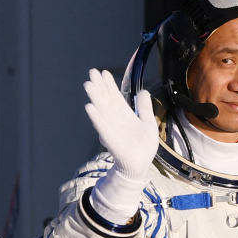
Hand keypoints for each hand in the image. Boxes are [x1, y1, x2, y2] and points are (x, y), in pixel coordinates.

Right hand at [84, 70, 158, 222]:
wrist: (141, 164)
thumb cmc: (144, 146)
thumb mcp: (148, 123)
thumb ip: (144, 108)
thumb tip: (143, 91)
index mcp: (125, 115)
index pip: (115, 97)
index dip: (109, 85)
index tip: (103, 72)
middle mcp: (116, 119)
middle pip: (106, 100)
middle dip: (99, 86)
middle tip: (92, 72)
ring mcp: (112, 128)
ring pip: (102, 110)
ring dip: (95, 97)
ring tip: (89, 84)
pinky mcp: (110, 139)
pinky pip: (102, 127)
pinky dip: (96, 117)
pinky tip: (89, 107)